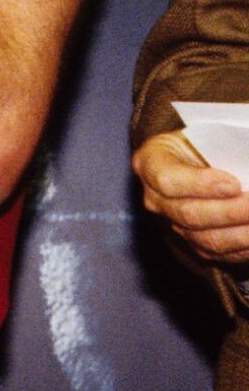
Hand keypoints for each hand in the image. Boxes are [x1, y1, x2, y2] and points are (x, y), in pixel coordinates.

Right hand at [135, 130, 248, 263]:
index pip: (168, 180)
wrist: (192, 160)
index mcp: (150, 162)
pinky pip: (218, 255)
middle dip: (230, 212)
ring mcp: (171, 223)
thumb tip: (245, 172)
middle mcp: (154, 198)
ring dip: (242, 234)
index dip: (201, 184)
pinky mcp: (191, 244)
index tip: (235, 183)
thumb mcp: (204, 135)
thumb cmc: (202, 143)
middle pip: (189, 214)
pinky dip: (244, 248)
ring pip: (205, 239)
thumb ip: (222, 149)